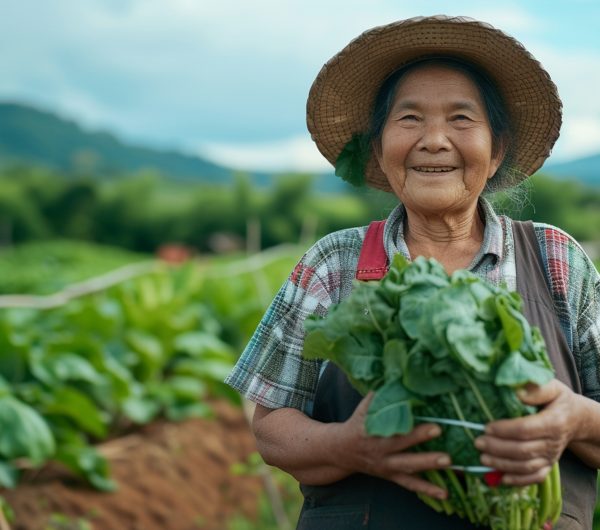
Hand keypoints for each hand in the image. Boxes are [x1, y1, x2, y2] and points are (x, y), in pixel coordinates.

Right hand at [336, 392, 451, 498]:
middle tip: (439, 430)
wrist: (341, 452)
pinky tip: (445, 494)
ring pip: (408, 467)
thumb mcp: (364, 408)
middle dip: (419, 438)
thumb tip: (397, 375)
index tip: (415, 409)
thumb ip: (380, 396)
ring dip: (429, 465)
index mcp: (371, 431)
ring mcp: (386, 466)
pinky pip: (410, 485)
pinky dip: (427, 490)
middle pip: (400, 444)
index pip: (389, 424)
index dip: (402, 418)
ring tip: (450, 463)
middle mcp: (379, 450)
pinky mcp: (392, 477)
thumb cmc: (357, 424)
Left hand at [474, 379, 581, 485]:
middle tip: (477, 442)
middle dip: (497, 448)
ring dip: (503, 464)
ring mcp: (551, 457)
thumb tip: (518, 392)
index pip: (525, 429)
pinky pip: (534, 477)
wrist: (576, 419)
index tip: (486, 427)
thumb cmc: (558, 400)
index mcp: (554, 422)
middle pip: (523, 450)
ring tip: (483, 459)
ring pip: (526, 466)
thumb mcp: (553, 388)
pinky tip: (501, 478)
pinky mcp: (549, 465)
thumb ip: (537, 389)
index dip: (504, 430)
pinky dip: (518, 480)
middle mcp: (553, 443)